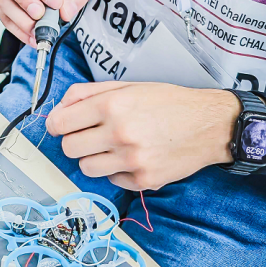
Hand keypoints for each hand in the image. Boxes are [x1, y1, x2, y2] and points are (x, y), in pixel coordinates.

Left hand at [45, 81, 237, 190]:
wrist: (209, 124)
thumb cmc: (168, 102)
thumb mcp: (128, 86)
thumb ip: (88, 93)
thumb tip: (59, 109)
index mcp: (112, 105)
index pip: (60, 123)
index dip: (56, 125)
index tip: (60, 126)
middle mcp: (120, 133)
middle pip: (69, 148)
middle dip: (74, 141)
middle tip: (90, 135)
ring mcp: (132, 159)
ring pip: (86, 168)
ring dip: (93, 158)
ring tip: (112, 147)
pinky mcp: (143, 180)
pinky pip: (112, 180)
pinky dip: (118, 170)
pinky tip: (135, 156)